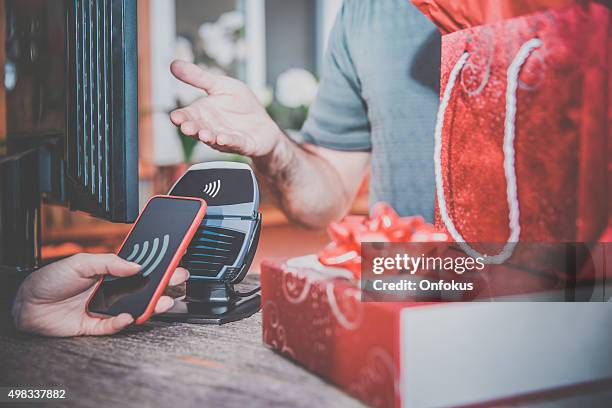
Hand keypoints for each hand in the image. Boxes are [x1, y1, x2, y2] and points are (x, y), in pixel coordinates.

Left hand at [11, 253, 188, 336]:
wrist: (26, 304)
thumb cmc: (51, 279)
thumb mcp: (81, 262)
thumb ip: (109, 263)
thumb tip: (135, 265)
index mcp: (111, 272)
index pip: (141, 268)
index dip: (159, 265)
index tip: (176, 259)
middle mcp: (112, 290)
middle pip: (145, 288)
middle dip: (165, 284)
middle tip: (179, 279)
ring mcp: (106, 307)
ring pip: (136, 308)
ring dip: (152, 305)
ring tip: (164, 301)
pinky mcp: (96, 325)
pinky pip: (114, 326)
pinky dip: (122, 322)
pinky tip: (128, 315)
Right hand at [170, 60, 283, 156]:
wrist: (263, 123)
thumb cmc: (240, 105)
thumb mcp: (220, 85)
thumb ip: (198, 77)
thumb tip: (173, 64)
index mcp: (202, 113)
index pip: (188, 116)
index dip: (180, 117)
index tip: (175, 117)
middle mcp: (210, 128)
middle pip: (197, 129)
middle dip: (192, 129)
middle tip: (186, 127)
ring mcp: (225, 138)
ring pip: (213, 139)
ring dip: (208, 137)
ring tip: (203, 134)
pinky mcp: (242, 144)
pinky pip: (234, 143)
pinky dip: (228, 141)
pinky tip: (222, 139)